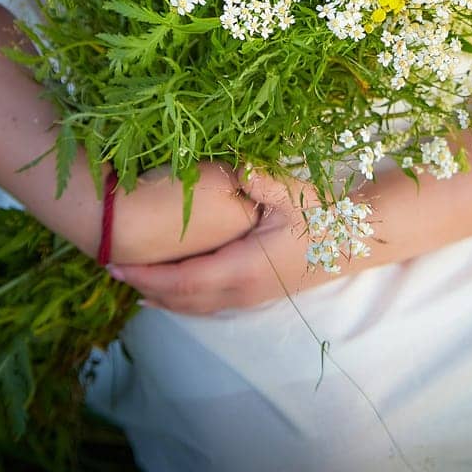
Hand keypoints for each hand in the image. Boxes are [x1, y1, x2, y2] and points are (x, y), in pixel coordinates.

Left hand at [108, 167, 341, 314]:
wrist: (361, 237)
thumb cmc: (324, 213)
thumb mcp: (290, 191)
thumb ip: (257, 179)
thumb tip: (231, 165)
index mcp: (244, 268)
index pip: (182, 280)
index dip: (146, 275)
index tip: (114, 262)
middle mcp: (243, 290)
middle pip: (181, 299)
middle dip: (144, 285)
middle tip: (111, 267)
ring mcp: (252, 297)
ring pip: (195, 306)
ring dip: (162, 295)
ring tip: (132, 279)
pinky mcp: (260, 295)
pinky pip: (210, 304)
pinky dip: (183, 299)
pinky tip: (172, 289)